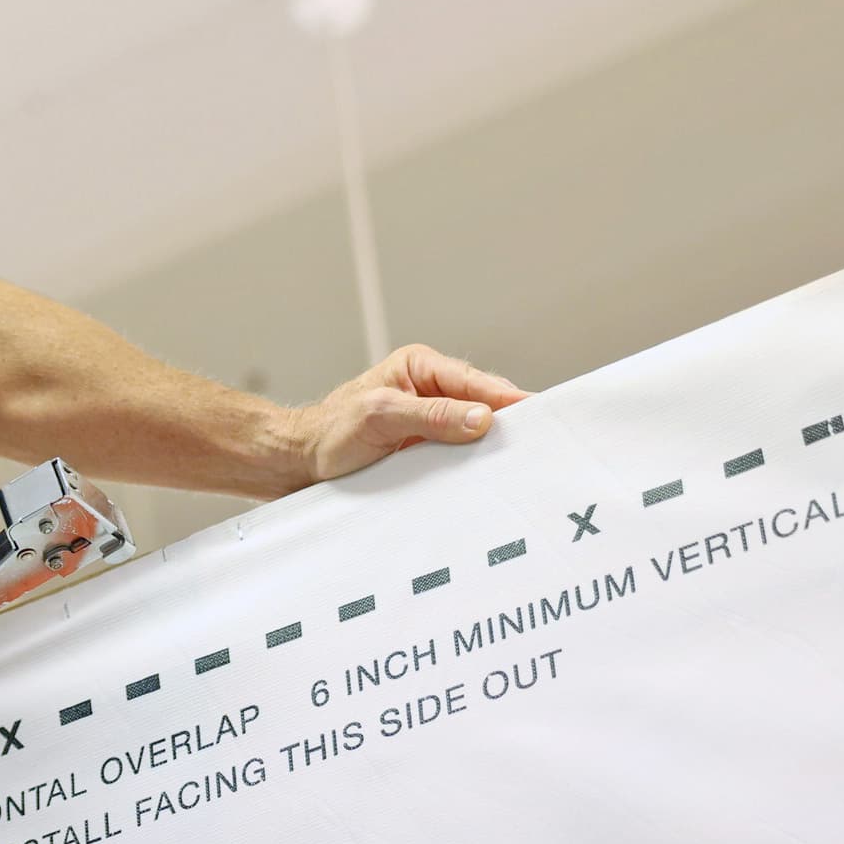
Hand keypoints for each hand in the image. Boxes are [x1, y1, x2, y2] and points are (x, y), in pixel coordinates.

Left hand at [293, 344, 527, 483]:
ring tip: (525, 461)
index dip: (508, 398)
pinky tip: (493, 476)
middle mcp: (430, 389)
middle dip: (508, 422)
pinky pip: (462, 452)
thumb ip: (431, 416)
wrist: (302, 464)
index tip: (538, 413)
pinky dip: (477, 463)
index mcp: (419, 367)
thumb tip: (482, 417)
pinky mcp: (428, 447)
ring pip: (476, 430)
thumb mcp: (381, 417)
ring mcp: (431, 420)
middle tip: (542, 443)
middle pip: (483, 404)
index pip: (474, 381)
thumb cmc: (331, 433)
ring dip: (494, 446)